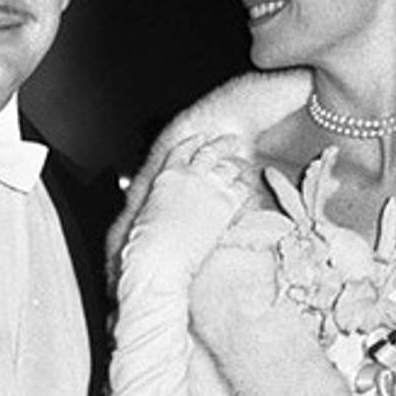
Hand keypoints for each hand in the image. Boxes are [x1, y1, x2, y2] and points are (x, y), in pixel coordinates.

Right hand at [122, 134, 252, 283]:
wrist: (161, 256)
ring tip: (245, 164)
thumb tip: (167, 203)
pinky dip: (245, 188)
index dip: (194, 142)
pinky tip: (247, 189)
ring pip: (231, 167)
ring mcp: (211, 187)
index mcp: (168, 174)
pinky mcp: (226, 204)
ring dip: (238, 165)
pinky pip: (242, 189)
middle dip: (223, 145)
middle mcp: (191, 175)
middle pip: (212, 151)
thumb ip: (163, 198)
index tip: (200, 138)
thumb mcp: (149, 210)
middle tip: (232, 141)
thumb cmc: (148, 241)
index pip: (183, 149)